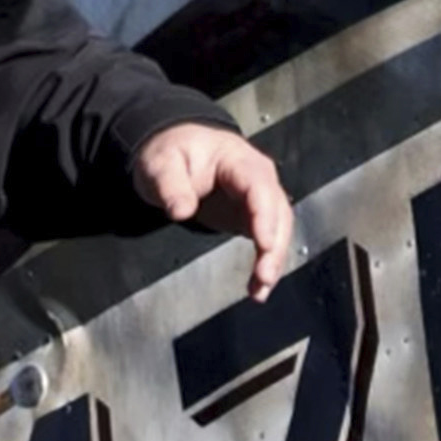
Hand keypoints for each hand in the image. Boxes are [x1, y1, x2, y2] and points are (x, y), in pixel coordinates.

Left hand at [136, 122, 299, 298]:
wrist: (175, 150)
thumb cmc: (173, 152)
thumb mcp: (162, 163)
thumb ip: (171, 185)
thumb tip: (182, 211)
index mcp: (238, 160)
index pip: (259, 186)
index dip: (265, 215)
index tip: (263, 243)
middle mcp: (257, 177)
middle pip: (277, 211)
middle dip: (275, 246)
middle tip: (264, 277)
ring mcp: (257, 197)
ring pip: (278, 229)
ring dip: (274, 259)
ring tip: (261, 289)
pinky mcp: (252, 216)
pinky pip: (267, 239)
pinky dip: (265, 262)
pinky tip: (258, 287)